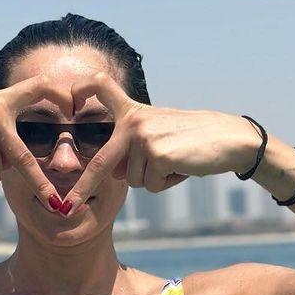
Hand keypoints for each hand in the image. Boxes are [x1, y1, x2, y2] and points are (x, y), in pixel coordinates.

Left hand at [61, 72, 258, 212]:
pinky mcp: (156, 153)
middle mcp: (132, 121)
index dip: (82, 89)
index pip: (101, 87)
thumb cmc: (193, 141)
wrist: (229, 138)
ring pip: (134, 180)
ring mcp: (143, 136)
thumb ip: (133, 149)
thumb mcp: (158, 137)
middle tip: (65, 206)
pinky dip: (167, 183)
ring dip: (155, 179)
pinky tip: (182, 166)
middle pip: (100, 162)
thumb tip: (115, 173)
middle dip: (82, 189)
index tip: (68, 98)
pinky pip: (151, 185)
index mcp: (132, 111)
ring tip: (176, 161)